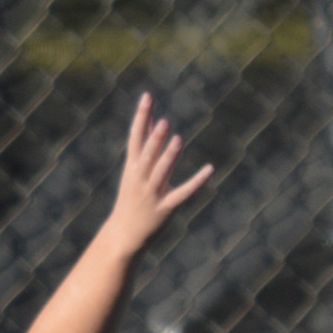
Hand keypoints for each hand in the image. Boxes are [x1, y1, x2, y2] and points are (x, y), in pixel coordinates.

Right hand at [104, 93, 212, 255]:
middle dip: (155, 138)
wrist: (124, 234)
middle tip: (164, 121)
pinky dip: (196, 182)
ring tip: (177, 139)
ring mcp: (152, 194)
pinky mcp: (165, 208)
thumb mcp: (133, 169)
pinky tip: (209, 170)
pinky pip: (182, 193)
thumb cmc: (131, 197)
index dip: (141, 117)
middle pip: (148, 155)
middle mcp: (141, 178)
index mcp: (132, 167)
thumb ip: (144, 144)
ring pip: (161, 172)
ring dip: (169, 156)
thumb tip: (149, 116)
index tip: (147, 97)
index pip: (136, 138)